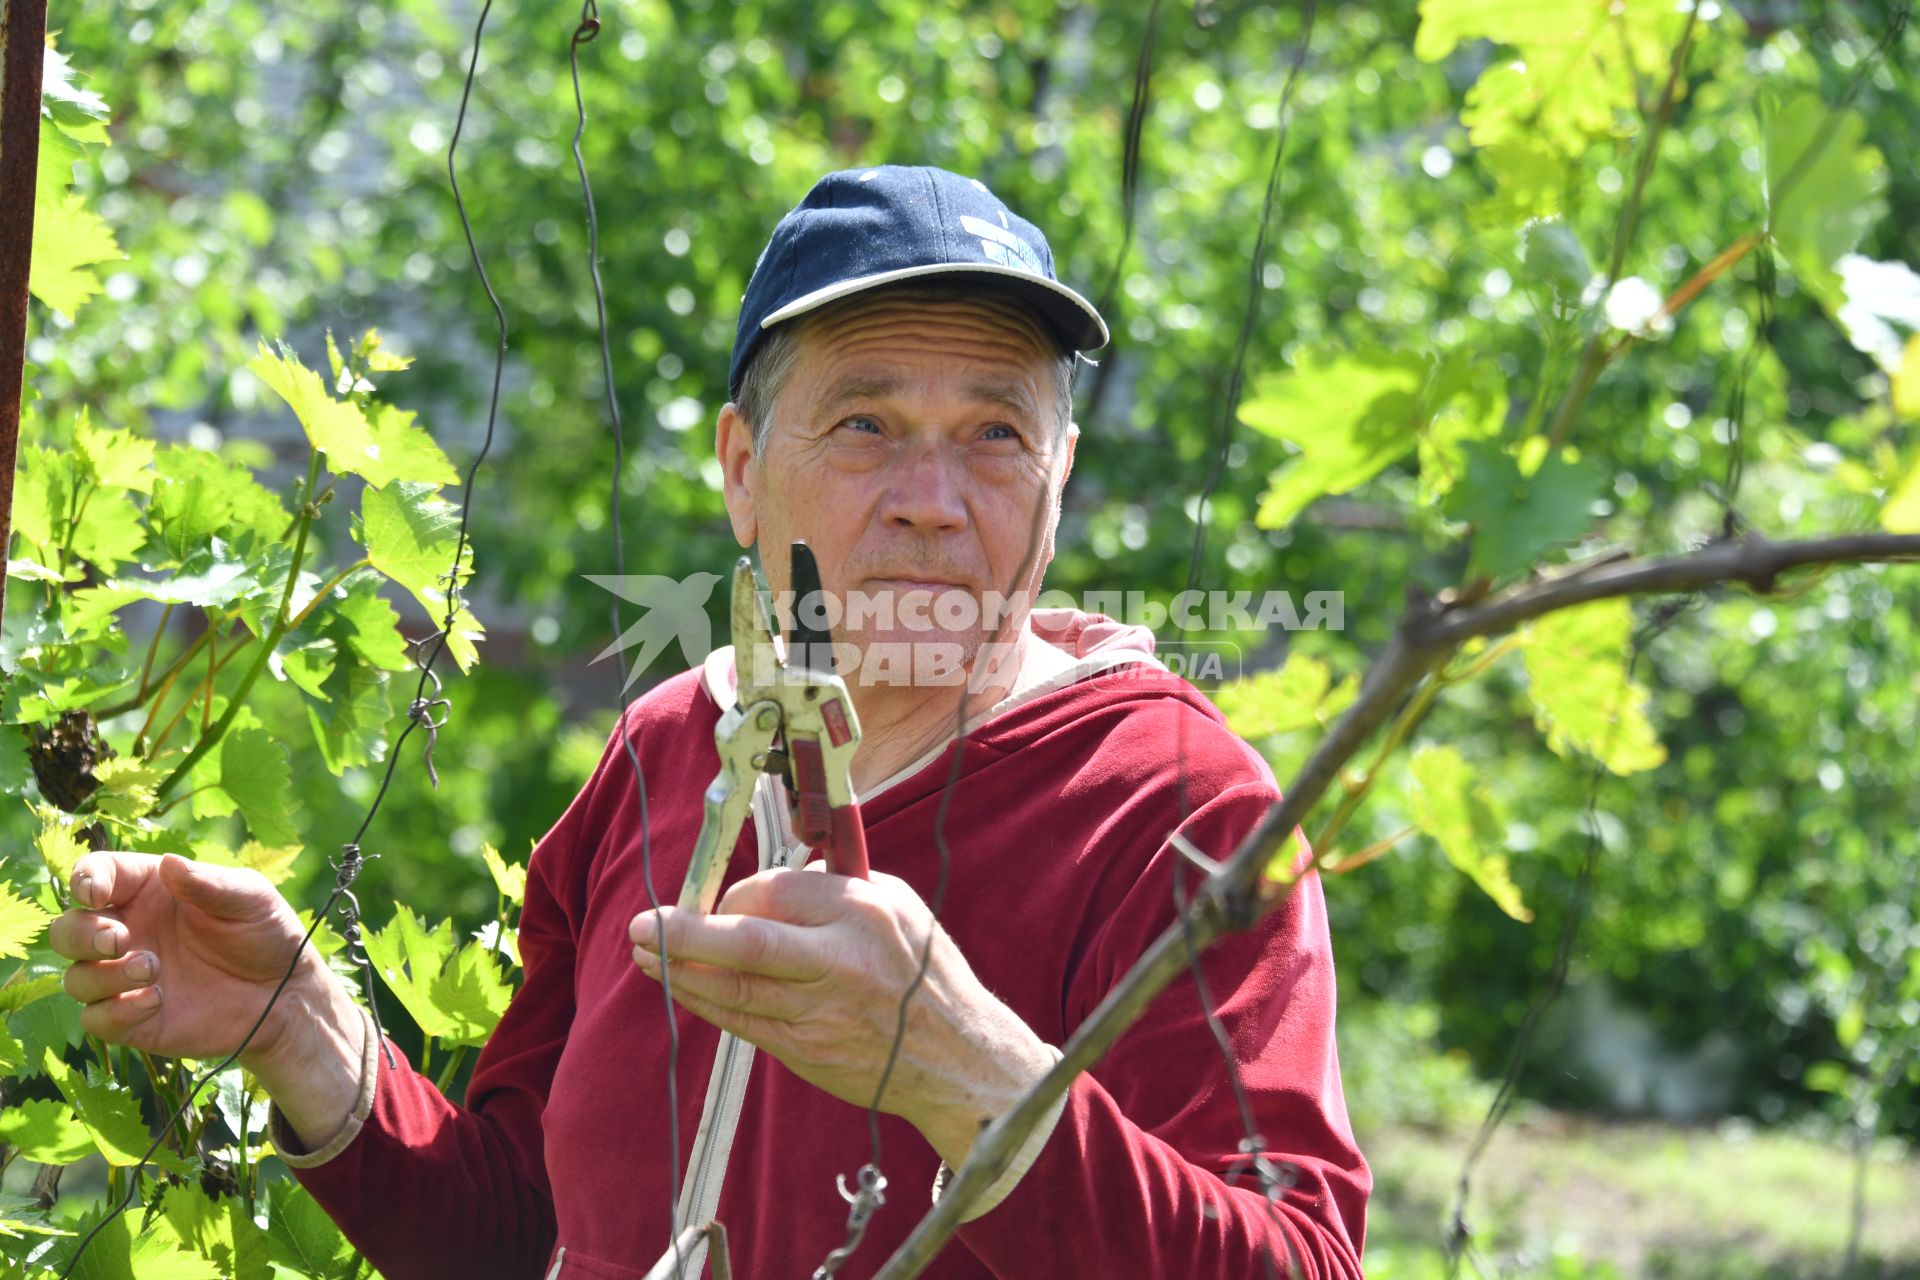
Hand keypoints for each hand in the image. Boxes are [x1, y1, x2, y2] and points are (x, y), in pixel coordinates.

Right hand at [50, 853, 363, 1146]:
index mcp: (148, 891)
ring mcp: (126, 978)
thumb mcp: (249, 898)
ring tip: (153, 969)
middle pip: (67, 930)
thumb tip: (169, 863)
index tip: (94, 893)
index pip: (95, 875)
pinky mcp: (133, 1020)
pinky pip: (96, 1019)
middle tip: (120, 940)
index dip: (83, 880)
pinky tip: (156, 1000)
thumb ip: (209, 883)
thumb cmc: (266, 933)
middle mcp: (128, 932)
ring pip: (75, 976)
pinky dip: (115, 1011)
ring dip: (102, 974)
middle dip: (81, 933)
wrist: (285, 993)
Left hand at [628, 869, 1053, 1166]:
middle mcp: (842, 961)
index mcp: (864, 912)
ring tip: (643, 952)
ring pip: (733, 989)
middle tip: (641, 926)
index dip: (734, 893)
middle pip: (746, 943)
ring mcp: (823, 1013)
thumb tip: (767, 884)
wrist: (958, 1059)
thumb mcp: (898, 908)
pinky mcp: (808, 1051)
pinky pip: (743, 1022)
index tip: (718, 897)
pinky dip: (706, 1003)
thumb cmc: (923, 974)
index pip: (775, 891)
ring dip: (680, 971)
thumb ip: (835, 890)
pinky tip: (682, 987)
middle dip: (683, 934)